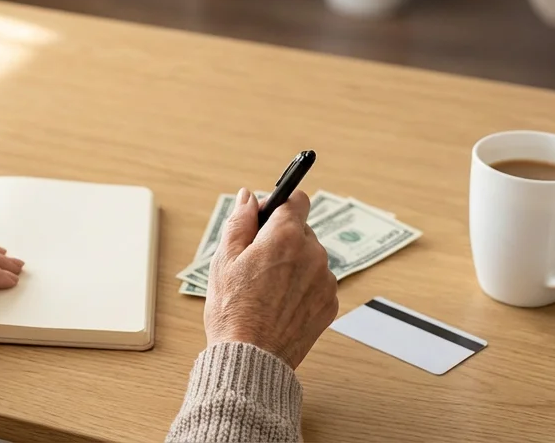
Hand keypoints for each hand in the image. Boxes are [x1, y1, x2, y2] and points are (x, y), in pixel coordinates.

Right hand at [204, 188, 337, 367]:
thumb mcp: (224, 259)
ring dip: (293, 263)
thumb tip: (248, 197)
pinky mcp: (330, 303)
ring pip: (309, 257)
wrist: (252, 358)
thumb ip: (239, 221)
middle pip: (301, 230)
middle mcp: (313, 254)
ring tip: (266, 288)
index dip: (277, 205)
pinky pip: (317, 282)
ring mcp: (325, 280)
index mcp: (286, 236)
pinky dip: (302, 286)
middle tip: (255, 262)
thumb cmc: (233, 310)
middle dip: (280, 238)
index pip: (296, 199)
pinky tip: (279, 303)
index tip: (264, 219)